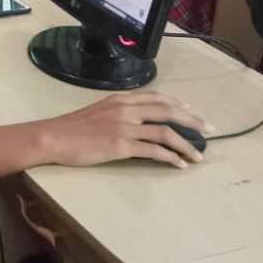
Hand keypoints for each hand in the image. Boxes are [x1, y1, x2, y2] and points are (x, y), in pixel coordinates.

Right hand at [38, 92, 211, 167]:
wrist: (54, 137)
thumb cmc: (72, 128)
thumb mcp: (98, 111)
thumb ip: (119, 112)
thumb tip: (137, 121)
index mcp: (122, 99)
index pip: (157, 97)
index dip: (178, 104)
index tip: (192, 112)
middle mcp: (126, 109)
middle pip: (168, 111)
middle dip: (192, 121)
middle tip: (208, 130)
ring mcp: (124, 126)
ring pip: (165, 132)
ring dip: (185, 145)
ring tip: (197, 156)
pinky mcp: (121, 145)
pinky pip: (153, 151)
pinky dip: (169, 157)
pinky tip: (178, 164)